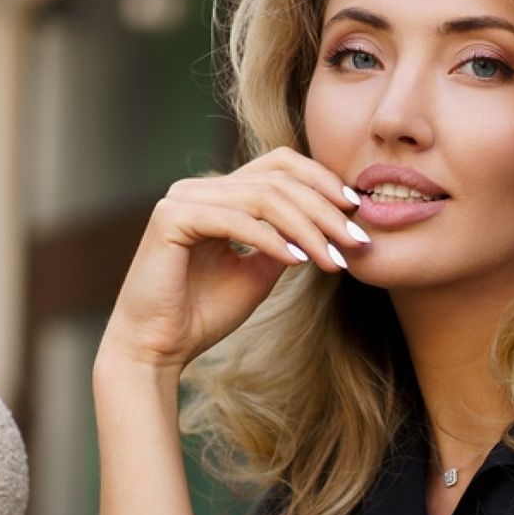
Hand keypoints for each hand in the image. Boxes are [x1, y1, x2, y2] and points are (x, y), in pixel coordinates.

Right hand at [98, 147, 367, 369]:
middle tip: (357, 242)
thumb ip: (284, 242)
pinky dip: (273, 239)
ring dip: (307, 228)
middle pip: (277, 178)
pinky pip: (236, 220)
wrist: (156, 349)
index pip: (278, 165)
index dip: (321, 181)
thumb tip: (326, 225)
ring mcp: (182, 198)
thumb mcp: (258, 273)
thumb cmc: (202, 315)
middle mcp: (198, 188)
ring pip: (263, 197)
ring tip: (334, 259)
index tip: (356, 214)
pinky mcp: (171, 218)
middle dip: (325, 210)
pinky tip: (299, 260)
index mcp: (217, 194)